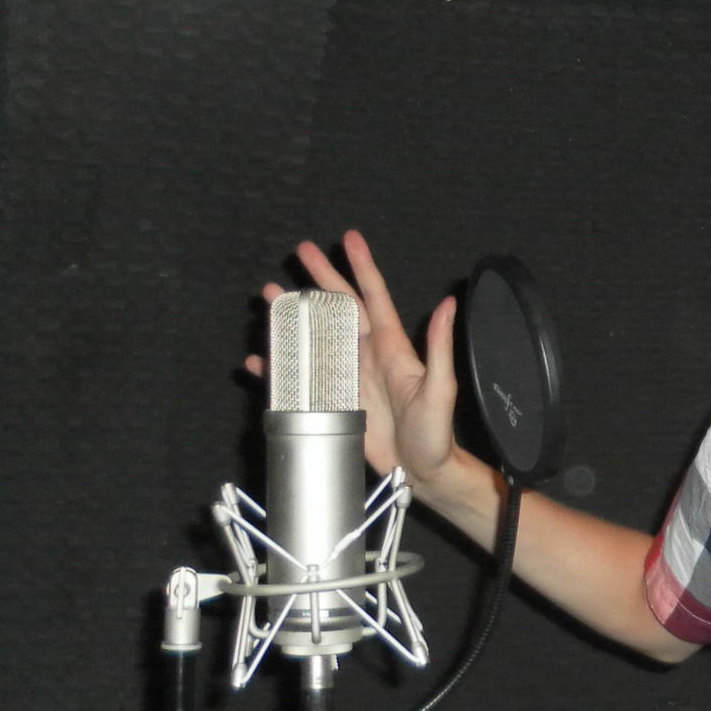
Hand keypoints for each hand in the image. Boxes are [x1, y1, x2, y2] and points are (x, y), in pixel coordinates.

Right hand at [246, 231, 461, 490]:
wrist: (421, 471)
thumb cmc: (436, 433)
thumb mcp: (440, 388)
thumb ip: (438, 346)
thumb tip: (447, 305)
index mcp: (392, 347)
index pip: (374, 297)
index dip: (362, 266)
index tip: (349, 239)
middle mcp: (367, 355)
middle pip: (338, 307)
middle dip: (320, 277)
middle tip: (301, 250)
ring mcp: (349, 376)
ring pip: (315, 336)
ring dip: (294, 314)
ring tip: (271, 295)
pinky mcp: (335, 400)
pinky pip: (302, 378)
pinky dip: (281, 367)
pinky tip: (263, 359)